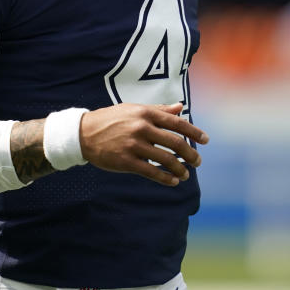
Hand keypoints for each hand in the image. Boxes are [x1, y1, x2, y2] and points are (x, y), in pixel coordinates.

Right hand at [79, 103, 208, 186]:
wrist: (83, 133)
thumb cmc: (111, 119)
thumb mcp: (134, 109)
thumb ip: (158, 110)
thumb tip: (180, 108)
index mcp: (146, 113)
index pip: (177, 123)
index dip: (194, 132)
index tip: (205, 140)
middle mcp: (142, 128)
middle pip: (174, 142)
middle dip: (190, 153)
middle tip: (198, 161)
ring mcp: (134, 145)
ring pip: (165, 159)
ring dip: (180, 168)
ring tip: (186, 174)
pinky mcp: (126, 161)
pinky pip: (151, 171)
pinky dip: (165, 178)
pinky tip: (173, 181)